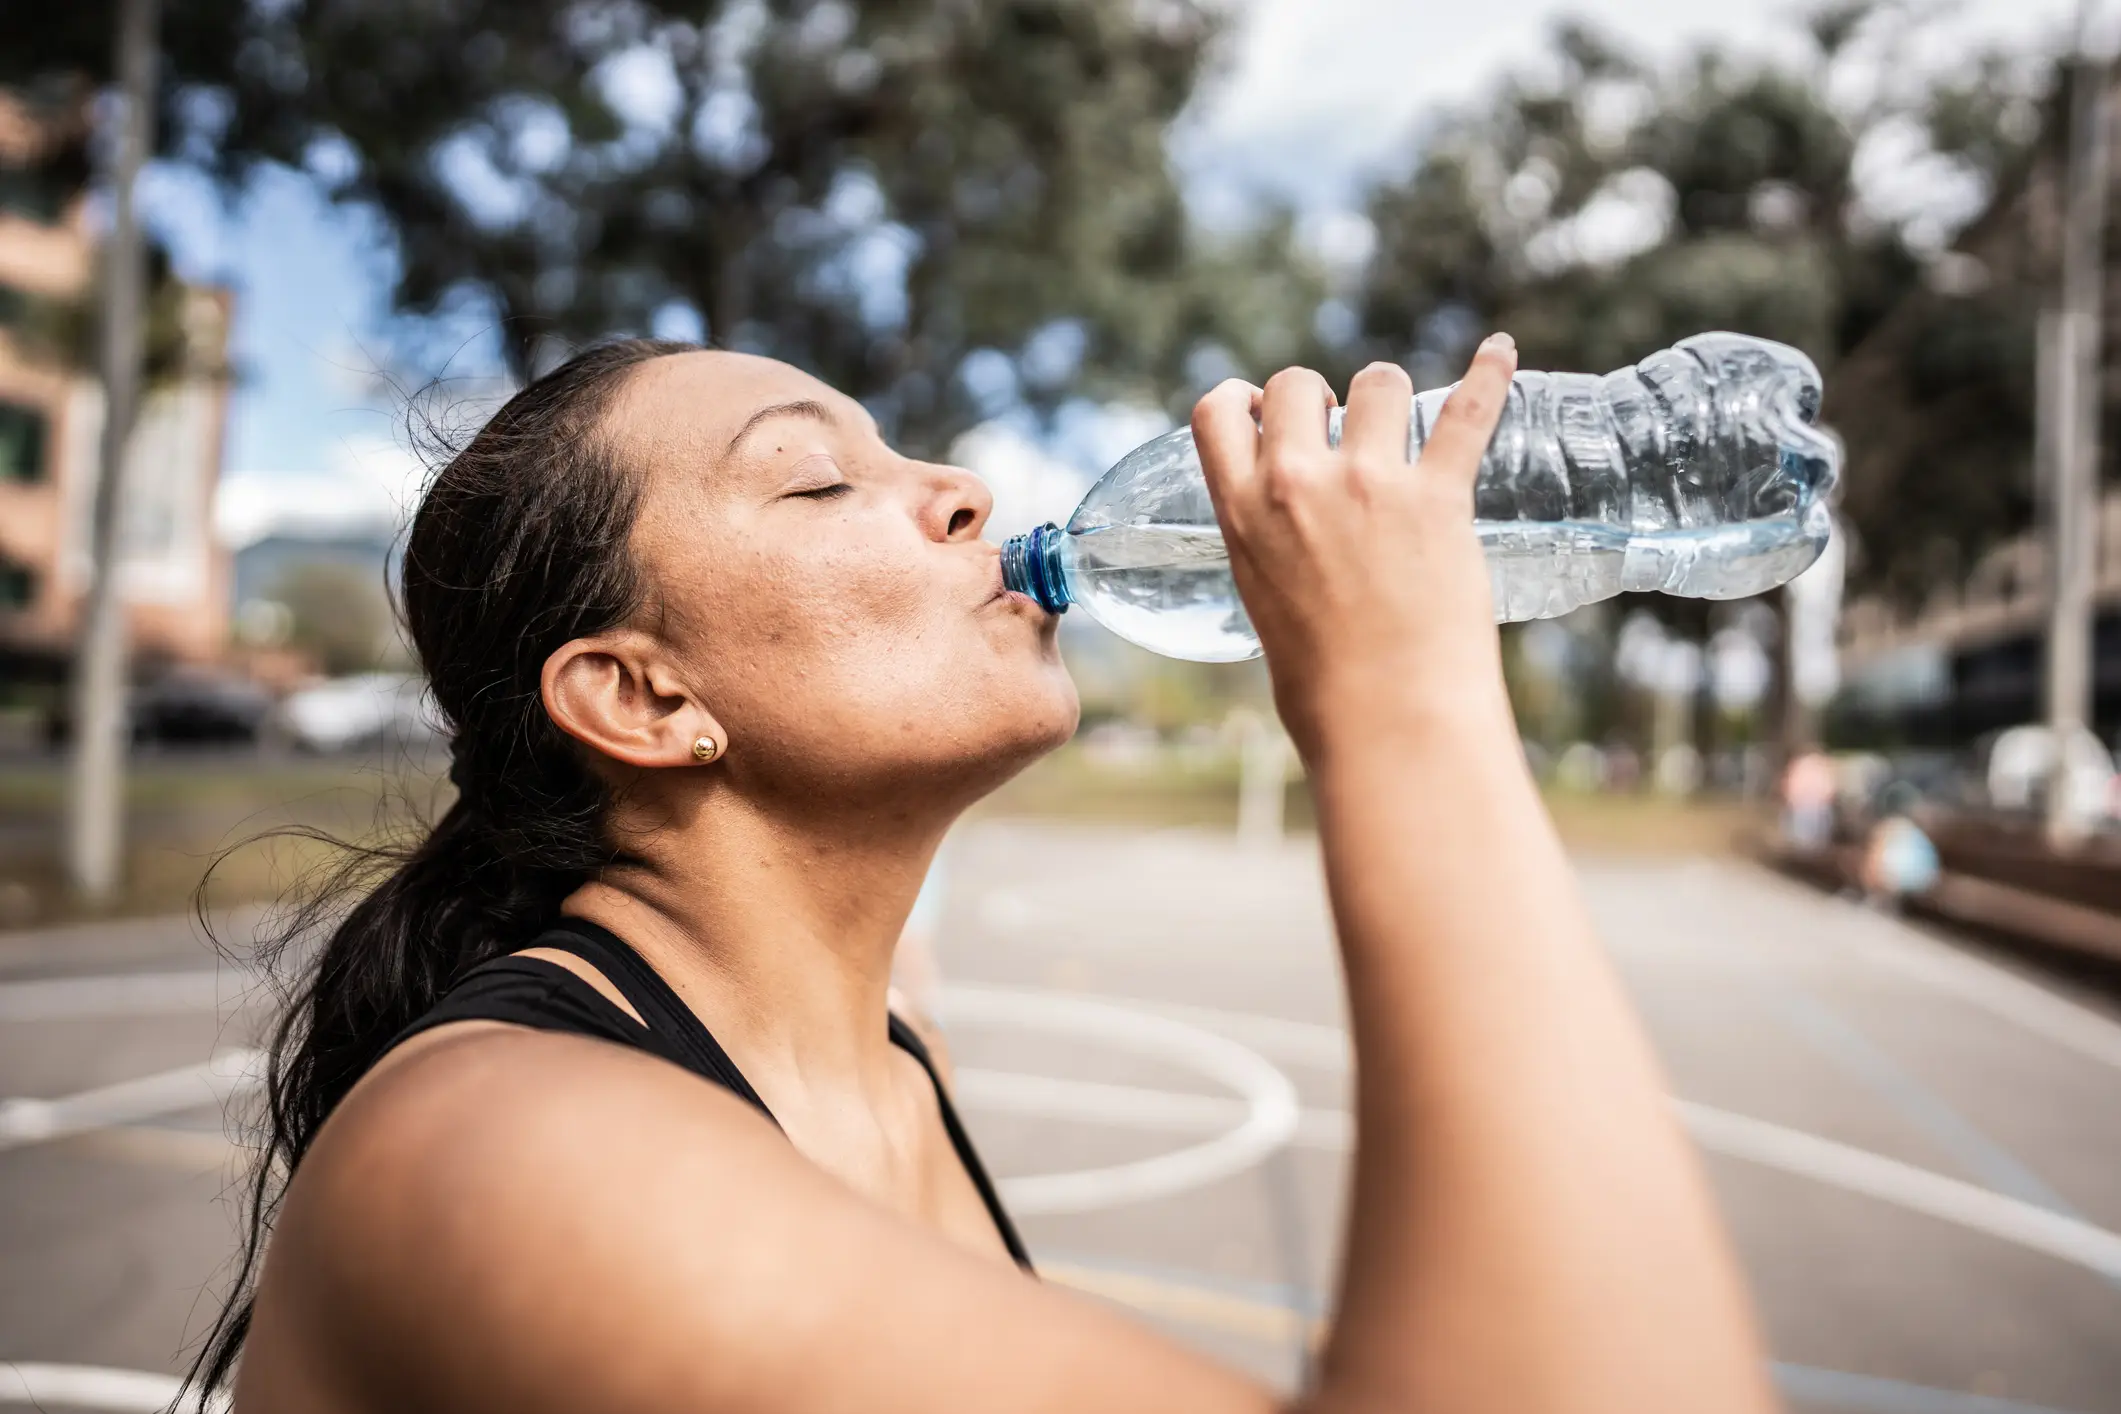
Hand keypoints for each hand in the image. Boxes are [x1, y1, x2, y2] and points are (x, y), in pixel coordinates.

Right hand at [1190, 335, 1519, 763]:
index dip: (1247, 399)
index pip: (1219, 412)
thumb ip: (1273, 551)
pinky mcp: (1438, 497)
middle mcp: (1298, 483)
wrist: (1388, 722)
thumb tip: (1298, 548)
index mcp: (1241, 513)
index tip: (1268, 409)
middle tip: (1347, 432)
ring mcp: (1370, 484)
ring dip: (1391, 398)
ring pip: (1380, 383)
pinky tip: (1502, 350)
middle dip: (1323, 397)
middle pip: (1300, 382)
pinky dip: (1491, 374)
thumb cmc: (1323, 692)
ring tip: (1407, 430)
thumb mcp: (1265, 606)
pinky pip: (1470, 412)